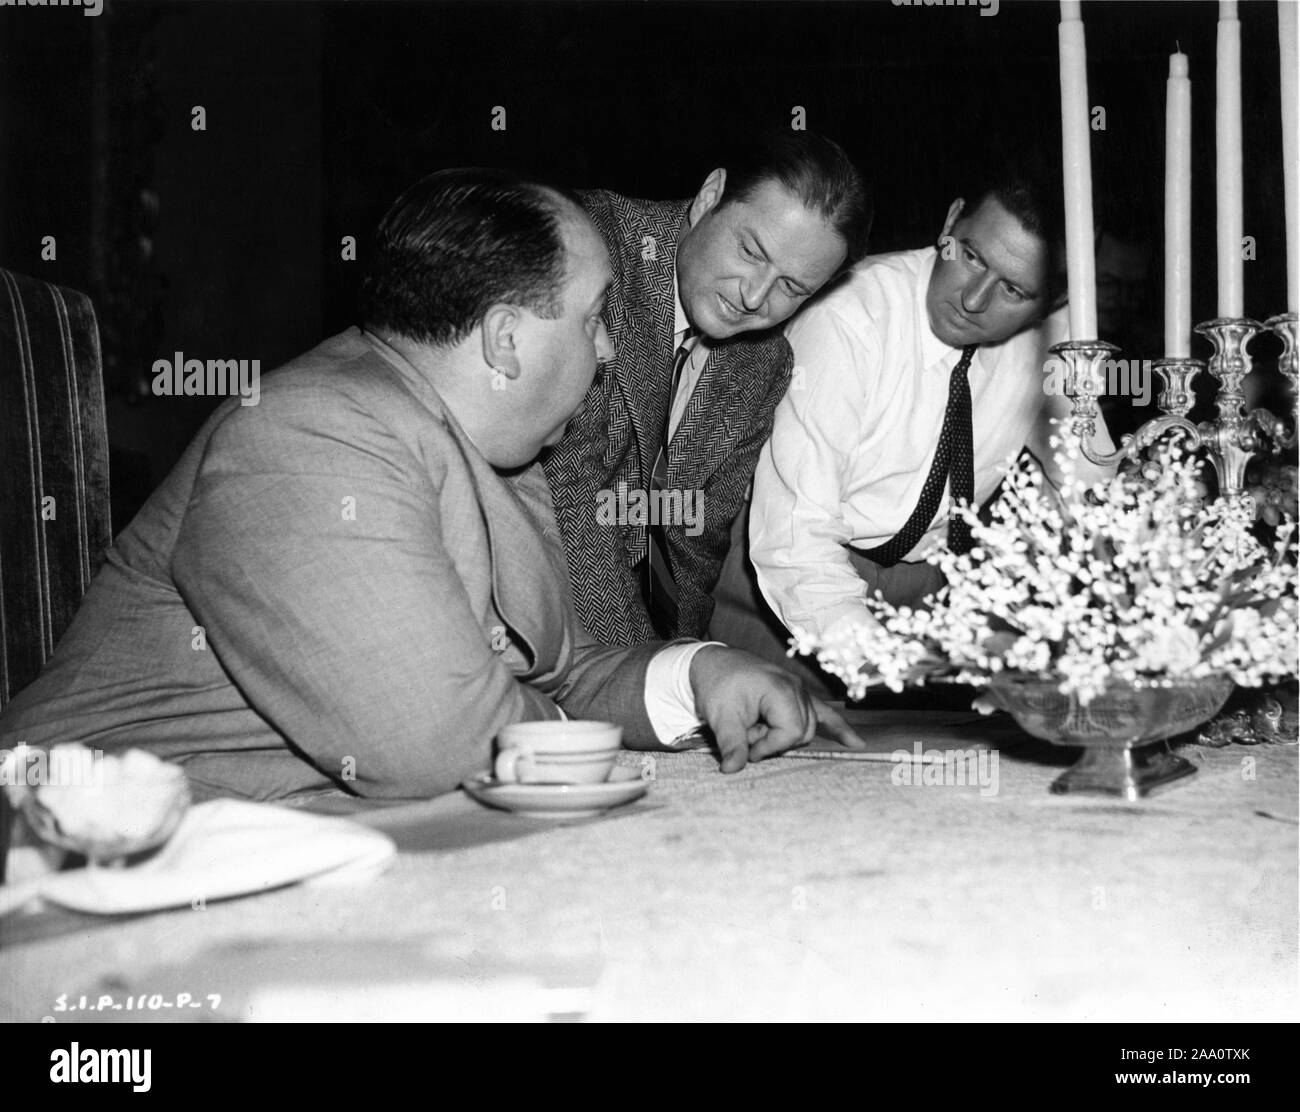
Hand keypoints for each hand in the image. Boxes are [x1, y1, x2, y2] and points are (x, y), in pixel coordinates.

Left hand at [688, 646, 851, 770]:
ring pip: (807, 728)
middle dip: (776, 742)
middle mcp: (796, 688)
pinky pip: (824, 713)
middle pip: (803, 732)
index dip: (770, 747)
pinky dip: (838, 728)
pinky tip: (856, 744)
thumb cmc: (717, 684)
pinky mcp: (798, 694)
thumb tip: (732, 769)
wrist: (713, 663)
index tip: (748, 747)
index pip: (791, 732)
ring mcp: (800, 690)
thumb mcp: (720, 716)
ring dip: (784, 736)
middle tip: (748, 736)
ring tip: (757, 728)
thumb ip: (732, 744)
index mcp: (780, 689)